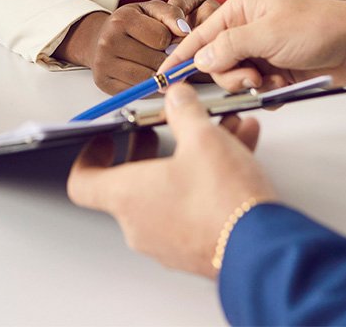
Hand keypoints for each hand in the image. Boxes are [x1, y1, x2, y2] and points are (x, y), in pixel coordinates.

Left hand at [68, 83, 276, 276]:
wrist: (262, 249)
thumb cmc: (223, 200)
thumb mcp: (202, 136)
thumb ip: (184, 110)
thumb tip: (177, 96)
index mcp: (128, 196)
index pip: (83, 182)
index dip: (89, 156)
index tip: (106, 138)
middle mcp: (142, 223)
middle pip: (133, 179)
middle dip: (152, 146)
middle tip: (163, 126)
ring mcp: (169, 240)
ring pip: (172, 187)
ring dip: (191, 155)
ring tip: (221, 130)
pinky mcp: (197, 246)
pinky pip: (195, 203)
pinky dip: (211, 176)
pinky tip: (241, 148)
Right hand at [90, 0, 191, 93]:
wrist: (100, 38)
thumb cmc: (132, 23)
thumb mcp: (151, 10)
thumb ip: (171, 14)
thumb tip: (185, 32)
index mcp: (122, 19)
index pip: (162, 37)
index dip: (172, 40)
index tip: (170, 40)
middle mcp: (109, 41)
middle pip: (155, 60)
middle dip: (168, 59)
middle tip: (168, 54)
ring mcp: (104, 64)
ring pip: (147, 79)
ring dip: (160, 75)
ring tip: (160, 64)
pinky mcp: (105, 83)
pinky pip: (138, 92)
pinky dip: (149, 87)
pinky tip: (149, 74)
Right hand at [160, 0, 345, 92]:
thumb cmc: (318, 27)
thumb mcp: (268, 33)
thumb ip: (229, 47)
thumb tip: (200, 61)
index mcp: (241, 9)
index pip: (201, 35)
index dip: (181, 57)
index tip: (163, 77)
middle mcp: (247, 29)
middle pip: (216, 63)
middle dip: (230, 75)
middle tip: (251, 78)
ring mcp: (261, 52)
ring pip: (235, 80)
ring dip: (250, 86)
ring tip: (271, 81)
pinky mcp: (275, 72)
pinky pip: (256, 91)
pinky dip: (266, 93)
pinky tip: (282, 86)